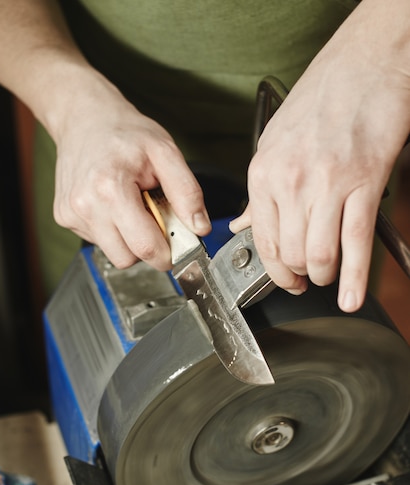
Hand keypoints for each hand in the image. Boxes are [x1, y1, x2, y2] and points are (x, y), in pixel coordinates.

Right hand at [52, 73, 210, 271]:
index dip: (166, 254)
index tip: (175, 244)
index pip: (144, 247)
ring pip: (112, 254)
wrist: (83, 117)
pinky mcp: (63, 217)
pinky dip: (112, 231)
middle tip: (152, 217)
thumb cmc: (125, 132)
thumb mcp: (166, 152)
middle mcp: (85, 205)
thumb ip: (187, 192)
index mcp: (110, 188)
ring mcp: (71, 213)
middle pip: (127, 259)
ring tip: (131, 207)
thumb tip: (200, 228)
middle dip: (147, 247)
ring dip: (128, 239)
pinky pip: (98, 241)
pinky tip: (112, 205)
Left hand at [230, 0, 409, 311]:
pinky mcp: (362, 185)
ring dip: (324, 276)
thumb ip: (260, 194)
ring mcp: (327, 185)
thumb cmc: (319, 102)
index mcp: (263, 174)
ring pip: (319, 256)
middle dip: (300, 276)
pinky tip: (352, 296)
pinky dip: (355, 279)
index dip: (274, 272)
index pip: (262, 242)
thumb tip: (242, 225)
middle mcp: (290, 182)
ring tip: (329, 276)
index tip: (285, 280)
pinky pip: (354, 245)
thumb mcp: (274, 144)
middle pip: (291, 255)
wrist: (363, 67)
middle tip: (308, 279)